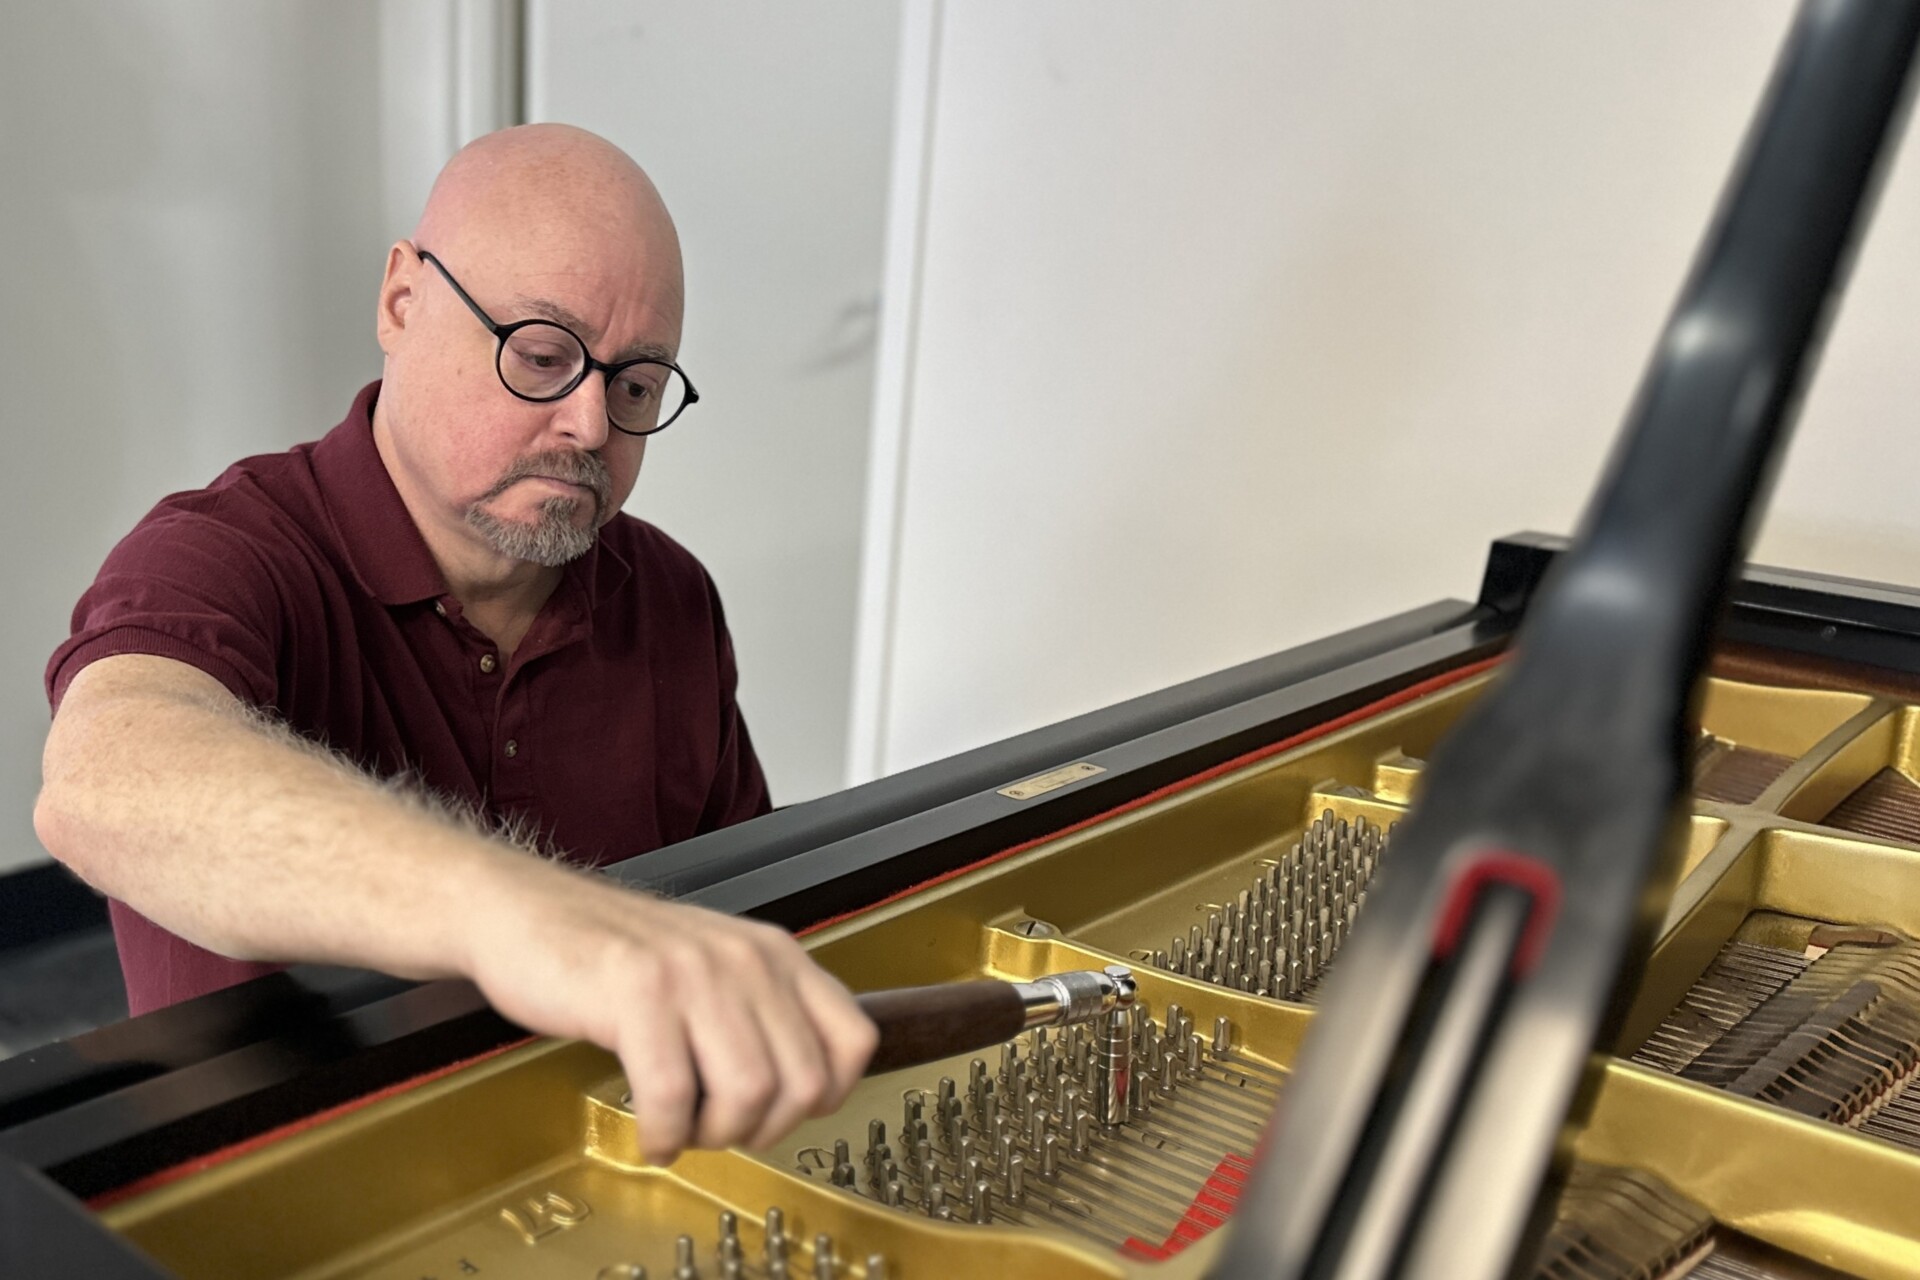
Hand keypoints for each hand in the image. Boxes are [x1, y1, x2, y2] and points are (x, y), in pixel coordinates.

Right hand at [462, 855, 876, 1163]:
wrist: (525, 911)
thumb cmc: (615, 953)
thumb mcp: (713, 968)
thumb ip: (764, 1014)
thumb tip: (806, 1091)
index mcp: (775, 955)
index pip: (853, 1040)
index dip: (824, 1097)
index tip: (781, 1113)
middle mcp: (746, 959)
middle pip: (803, 1084)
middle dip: (762, 1130)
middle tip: (718, 1130)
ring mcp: (694, 973)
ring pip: (748, 1095)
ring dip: (713, 1136)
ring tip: (682, 1129)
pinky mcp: (638, 993)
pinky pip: (674, 1097)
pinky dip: (664, 1134)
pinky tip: (650, 1131)